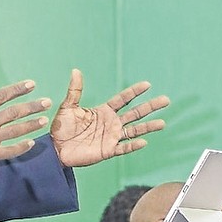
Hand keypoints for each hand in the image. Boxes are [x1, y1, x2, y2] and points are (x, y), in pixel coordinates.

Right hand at [0, 65, 51, 180]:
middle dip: (31, 107)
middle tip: (46, 102)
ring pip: (13, 132)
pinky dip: (20, 148)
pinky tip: (31, 143)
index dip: (16, 89)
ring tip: (44, 119)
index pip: (0, 96)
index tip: (31, 84)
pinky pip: (7, 152)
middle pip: (12, 113)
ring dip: (30, 125)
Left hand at [50, 69, 169, 166]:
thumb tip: (76, 70)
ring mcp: (111, 137)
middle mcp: (111, 123)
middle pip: (135, 113)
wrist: (56, 148)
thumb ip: (75, 90)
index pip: (123, 99)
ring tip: (162, 123)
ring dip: (148, 127)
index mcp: (103, 111)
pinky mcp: (108, 151)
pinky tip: (143, 141)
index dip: (135, 92)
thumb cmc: (61, 127)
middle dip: (150, 107)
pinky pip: (123, 148)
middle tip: (165, 100)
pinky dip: (133, 145)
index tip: (147, 84)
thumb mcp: (68, 106)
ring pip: (134, 131)